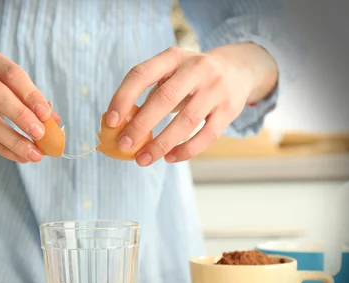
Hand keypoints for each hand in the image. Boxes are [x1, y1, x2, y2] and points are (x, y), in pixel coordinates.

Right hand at [0, 46, 59, 162]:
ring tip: (34, 153)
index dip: (30, 94)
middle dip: (21, 116)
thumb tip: (56, 123)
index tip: (46, 115)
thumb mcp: (6, 87)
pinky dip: (3, 149)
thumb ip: (29, 101)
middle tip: (40, 134)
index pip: (12, 73)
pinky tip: (20, 156)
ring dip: (13, 140)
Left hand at [106, 44, 277, 165]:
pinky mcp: (230, 109)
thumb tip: (119, 126)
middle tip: (124, 145)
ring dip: (161, 144)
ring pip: (187, 120)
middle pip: (164, 98)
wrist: (238, 69)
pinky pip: (207, 135)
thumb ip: (148, 93)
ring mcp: (216, 88)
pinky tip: (169, 158)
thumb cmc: (189, 77)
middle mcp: (196, 68)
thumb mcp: (170, 72)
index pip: (141, 74)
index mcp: (172, 57)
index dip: (123, 97)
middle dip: (141, 125)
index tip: (110, 121)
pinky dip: (186, 150)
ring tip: (143, 159)